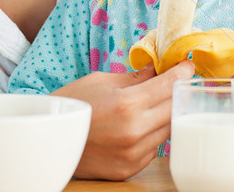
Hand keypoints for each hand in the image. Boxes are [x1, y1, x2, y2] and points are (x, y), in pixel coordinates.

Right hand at [52, 60, 194, 180]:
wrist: (47, 140)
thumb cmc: (71, 105)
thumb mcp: (101, 81)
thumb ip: (135, 77)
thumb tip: (158, 69)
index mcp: (127, 105)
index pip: (169, 85)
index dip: (182, 72)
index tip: (186, 65)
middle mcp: (135, 132)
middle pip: (175, 108)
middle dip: (178, 91)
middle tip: (177, 80)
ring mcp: (133, 154)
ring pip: (168, 129)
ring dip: (167, 113)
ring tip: (157, 101)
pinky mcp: (130, 168)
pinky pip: (154, 147)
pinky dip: (152, 133)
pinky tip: (140, 124)